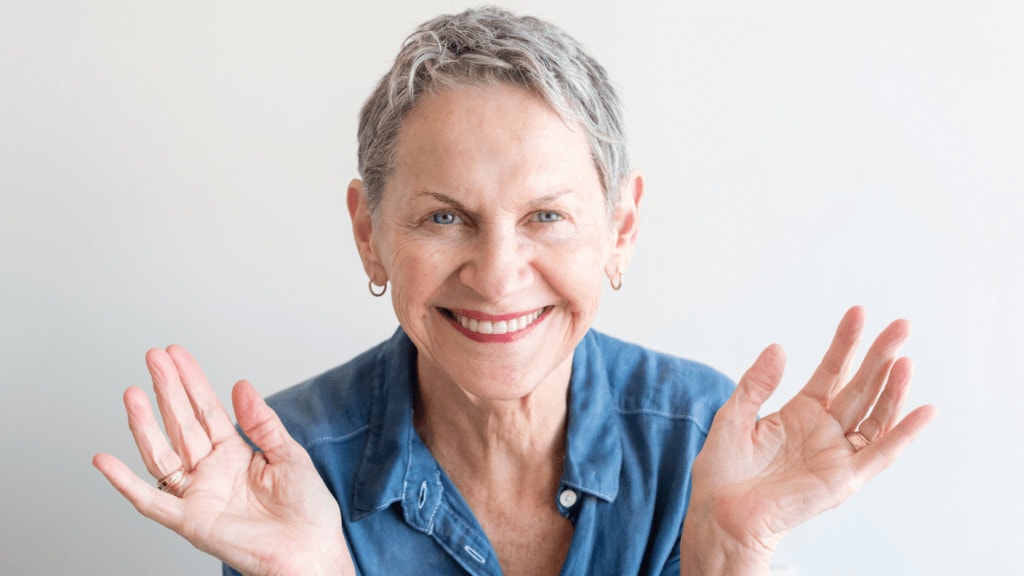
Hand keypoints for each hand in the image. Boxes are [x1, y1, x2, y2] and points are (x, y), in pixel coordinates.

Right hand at [93, 346, 354, 575]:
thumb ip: (262, 422)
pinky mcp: (190, 521)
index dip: (191, 381)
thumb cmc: (306, 510)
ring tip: (132, 393)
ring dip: (144, 424)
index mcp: (236, 453)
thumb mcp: (289, 454)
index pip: (207, 409)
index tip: (175, 354)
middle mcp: (211, 470)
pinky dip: (125, 482)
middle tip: (153, 357)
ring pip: (162, 453)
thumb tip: (241, 385)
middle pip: (181, 423)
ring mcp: (198, 494)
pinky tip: (104, 460)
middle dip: (167, 389)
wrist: (310, 551)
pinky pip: (151, 501)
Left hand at [680, 306, 936, 573]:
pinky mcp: (844, 479)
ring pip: (875, 415)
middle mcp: (824, 429)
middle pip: (860, 386)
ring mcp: (837, 453)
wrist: (721, 512)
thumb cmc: (723, 470)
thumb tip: (778, 347)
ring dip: (893, 388)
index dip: (845, 342)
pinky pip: (881, 453)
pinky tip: (923, 410)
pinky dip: (904, 433)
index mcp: (800, 411)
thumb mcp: (734, 416)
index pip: (831, 370)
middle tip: (901, 324)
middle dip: (880, 355)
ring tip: (905, 357)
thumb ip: (757, 383)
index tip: (858, 312)